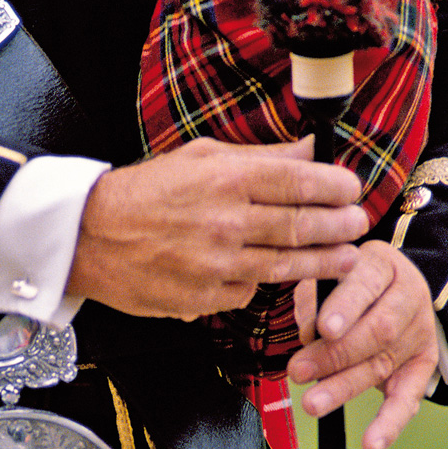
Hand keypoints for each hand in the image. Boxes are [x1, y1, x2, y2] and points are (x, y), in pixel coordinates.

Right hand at [67, 137, 367, 318]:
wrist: (89, 238)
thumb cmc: (144, 193)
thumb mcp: (200, 158)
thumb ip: (259, 157)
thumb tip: (308, 150)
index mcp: (226, 180)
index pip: (298, 182)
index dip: (334, 187)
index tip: (352, 191)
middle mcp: (225, 222)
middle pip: (299, 226)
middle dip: (337, 227)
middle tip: (357, 225)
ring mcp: (215, 264)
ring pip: (283, 266)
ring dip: (321, 263)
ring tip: (345, 259)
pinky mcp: (203, 298)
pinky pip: (246, 291)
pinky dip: (262, 283)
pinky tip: (276, 275)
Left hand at [288, 241, 438, 448]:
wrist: (395, 285)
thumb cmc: (345, 279)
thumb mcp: (327, 273)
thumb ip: (314, 298)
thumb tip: (308, 337)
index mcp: (383, 263)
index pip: (365, 284)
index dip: (345, 307)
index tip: (323, 327)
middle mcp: (409, 296)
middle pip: (377, 330)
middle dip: (335, 354)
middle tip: (298, 371)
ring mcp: (419, 333)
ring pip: (382, 364)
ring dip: (345, 387)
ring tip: (313, 403)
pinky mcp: (422, 366)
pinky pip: (408, 398)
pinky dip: (390, 424)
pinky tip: (372, 445)